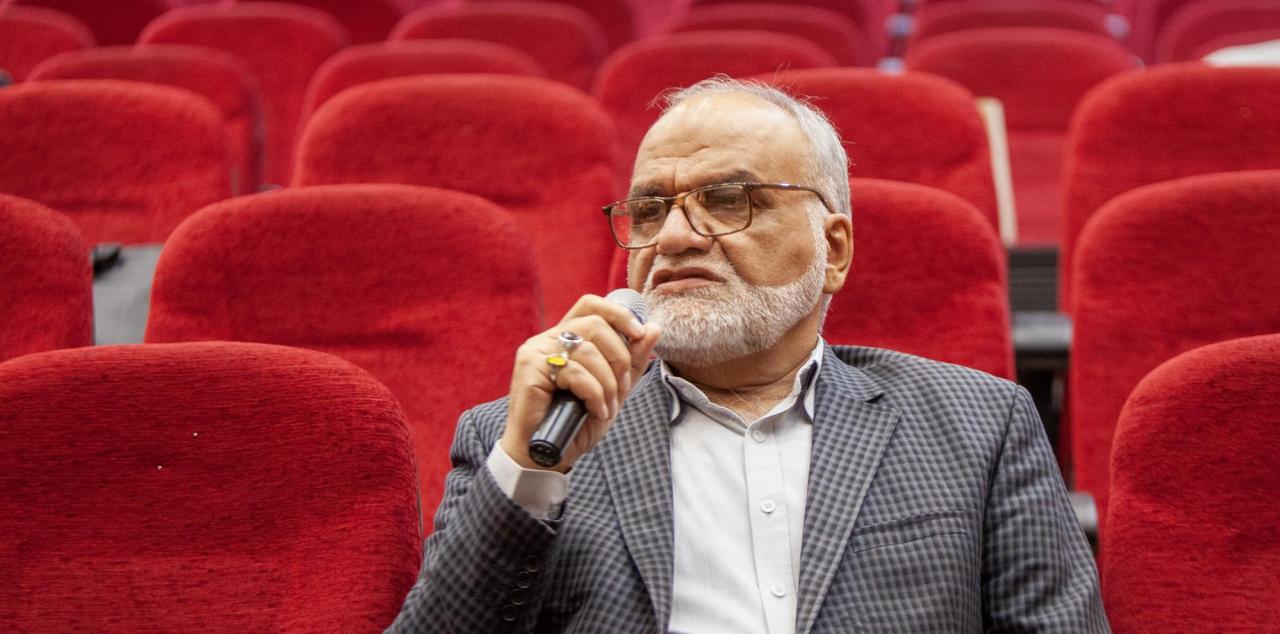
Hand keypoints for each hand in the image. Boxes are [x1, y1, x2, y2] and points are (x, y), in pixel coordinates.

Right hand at [499, 294, 660, 472]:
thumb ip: (632, 361)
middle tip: (622, 387)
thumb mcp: (613, 389)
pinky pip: (575, 372)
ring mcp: (535, 352)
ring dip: (608, 382)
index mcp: (565, 338)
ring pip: (588, 350)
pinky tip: (595, 411)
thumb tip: (653, 328)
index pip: (591, 304)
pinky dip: (594, 394)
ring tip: (607, 406)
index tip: (639, 333)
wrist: (546, 454)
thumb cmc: (576, 422)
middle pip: (594, 324)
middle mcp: (547, 339)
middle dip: (619, 357)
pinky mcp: (529, 369)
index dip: (618, 313)